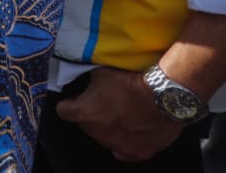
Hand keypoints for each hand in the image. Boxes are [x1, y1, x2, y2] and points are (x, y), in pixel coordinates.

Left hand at [55, 67, 183, 161]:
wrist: (162, 97)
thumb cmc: (130, 83)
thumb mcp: (100, 73)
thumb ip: (87, 79)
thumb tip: (81, 76)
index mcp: (83, 113)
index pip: (63, 111)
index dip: (68, 104)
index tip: (73, 100)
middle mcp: (96, 133)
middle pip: (85, 124)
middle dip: (90, 114)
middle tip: (103, 103)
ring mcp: (116, 145)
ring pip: (104, 137)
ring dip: (108, 128)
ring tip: (121, 114)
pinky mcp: (136, 153)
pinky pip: (124, 151)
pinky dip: (125, 142)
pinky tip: (129, 131)